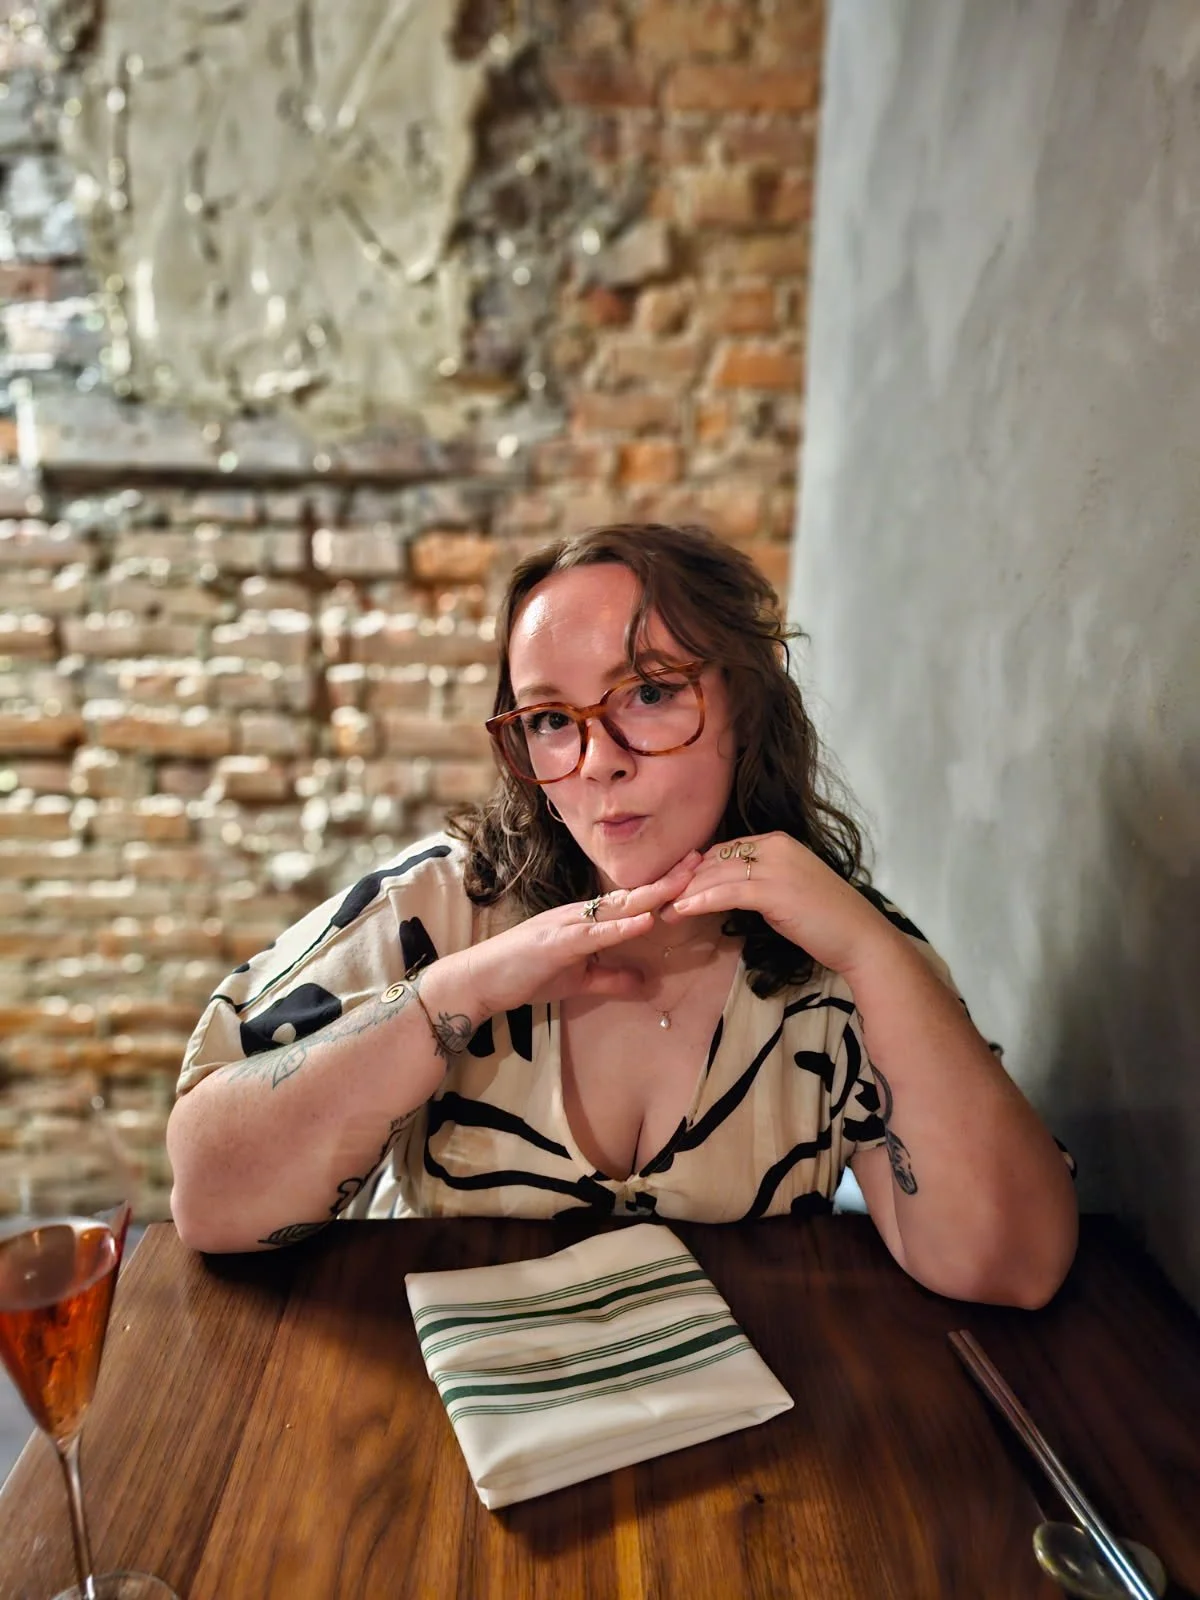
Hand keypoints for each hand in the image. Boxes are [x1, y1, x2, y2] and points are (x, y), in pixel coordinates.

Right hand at [456, 851, 703, 1016]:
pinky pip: (594, 934)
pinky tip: (644, 922)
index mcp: (587, 920)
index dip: (663, 886)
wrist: (481, 980)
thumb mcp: (578, 979)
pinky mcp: (556, 942)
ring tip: (683, 882)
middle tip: (701, 857)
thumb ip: (612, 978)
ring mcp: (568, 924)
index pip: (633, 901)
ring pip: (617, 907)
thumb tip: (646, 981)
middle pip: (632, 894)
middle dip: (667, 878)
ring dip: (652, 894)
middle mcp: (580, 914)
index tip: (694, 872)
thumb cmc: (525, 975)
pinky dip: (621, 928)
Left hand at [662, 832, 894, 976]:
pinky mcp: (775, 890)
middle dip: (684, 880)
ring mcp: (776, 866)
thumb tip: (719, 890)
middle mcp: (774, 846)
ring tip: (662, 909)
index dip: (695, 870)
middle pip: (715, 860)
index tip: (672, 887)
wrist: (859, 937)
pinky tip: (682, 910)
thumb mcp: (785, 891)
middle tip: (658, 899)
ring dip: (685, 893)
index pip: (723, 851)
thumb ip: (755, 883)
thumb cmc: (823, 920)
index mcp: (776, 842)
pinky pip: (727, 893)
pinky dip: (701, 901)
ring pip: (716, 875)